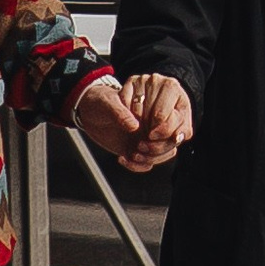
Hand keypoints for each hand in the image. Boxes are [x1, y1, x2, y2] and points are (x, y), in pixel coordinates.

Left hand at [75, 71, 192, 169]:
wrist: (89, 112)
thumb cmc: (100, 100)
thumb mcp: (107, 102)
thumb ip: (120, 112)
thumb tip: (133, 125)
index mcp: (156, 100)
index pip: (174, 116)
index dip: (164, 127)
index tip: (150, 133)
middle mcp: (157, 118)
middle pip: (174, 138)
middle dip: (158, 147)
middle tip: (140, 145)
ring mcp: (151, 134)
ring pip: (167, 152)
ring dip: (151, 158)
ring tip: (132, 154)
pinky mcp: (141, 147)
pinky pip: (150, 162)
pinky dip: (138, 166)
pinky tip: (123, 158)